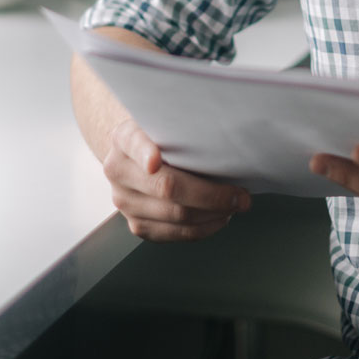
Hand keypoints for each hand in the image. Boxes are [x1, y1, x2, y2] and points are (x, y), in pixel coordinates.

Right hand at [102, 120, 250, 241]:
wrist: (136, 156)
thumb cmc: (162, 137)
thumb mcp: (166, 123)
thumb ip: (184, 130)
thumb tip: (227, 146)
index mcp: (124, 138)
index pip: (134, 143)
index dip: (145, 153)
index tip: (155, 161)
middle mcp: (118, 170)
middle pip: (166, 188)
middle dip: (211, 195)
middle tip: (241, 196)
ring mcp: (124, 202)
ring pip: (175, 216)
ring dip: (213, 215)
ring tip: (235, 205)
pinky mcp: (136, 225)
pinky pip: (174, 234)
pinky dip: (203, 229)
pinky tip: (219, 218)